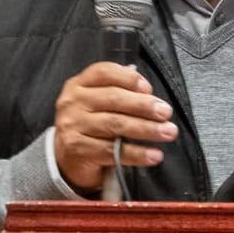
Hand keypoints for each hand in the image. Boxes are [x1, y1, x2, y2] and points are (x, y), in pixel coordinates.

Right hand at [53, 62, 177, 192]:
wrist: (66, 159)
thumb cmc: (91, 125)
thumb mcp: (98, 103)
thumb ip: (119, 92)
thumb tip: (148, 93)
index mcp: (79, 84)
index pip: (104, 72)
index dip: (129, 79)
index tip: (150, 89)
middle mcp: (73, 102)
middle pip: (113, 98)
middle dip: (144, 105)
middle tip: (166, 113)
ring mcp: (73, 126)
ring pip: (115, 124)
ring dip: (146, 129)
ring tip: (167, 132)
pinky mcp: (78, 150)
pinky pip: (112, 151)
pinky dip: (137, 154)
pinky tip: (154, 155)